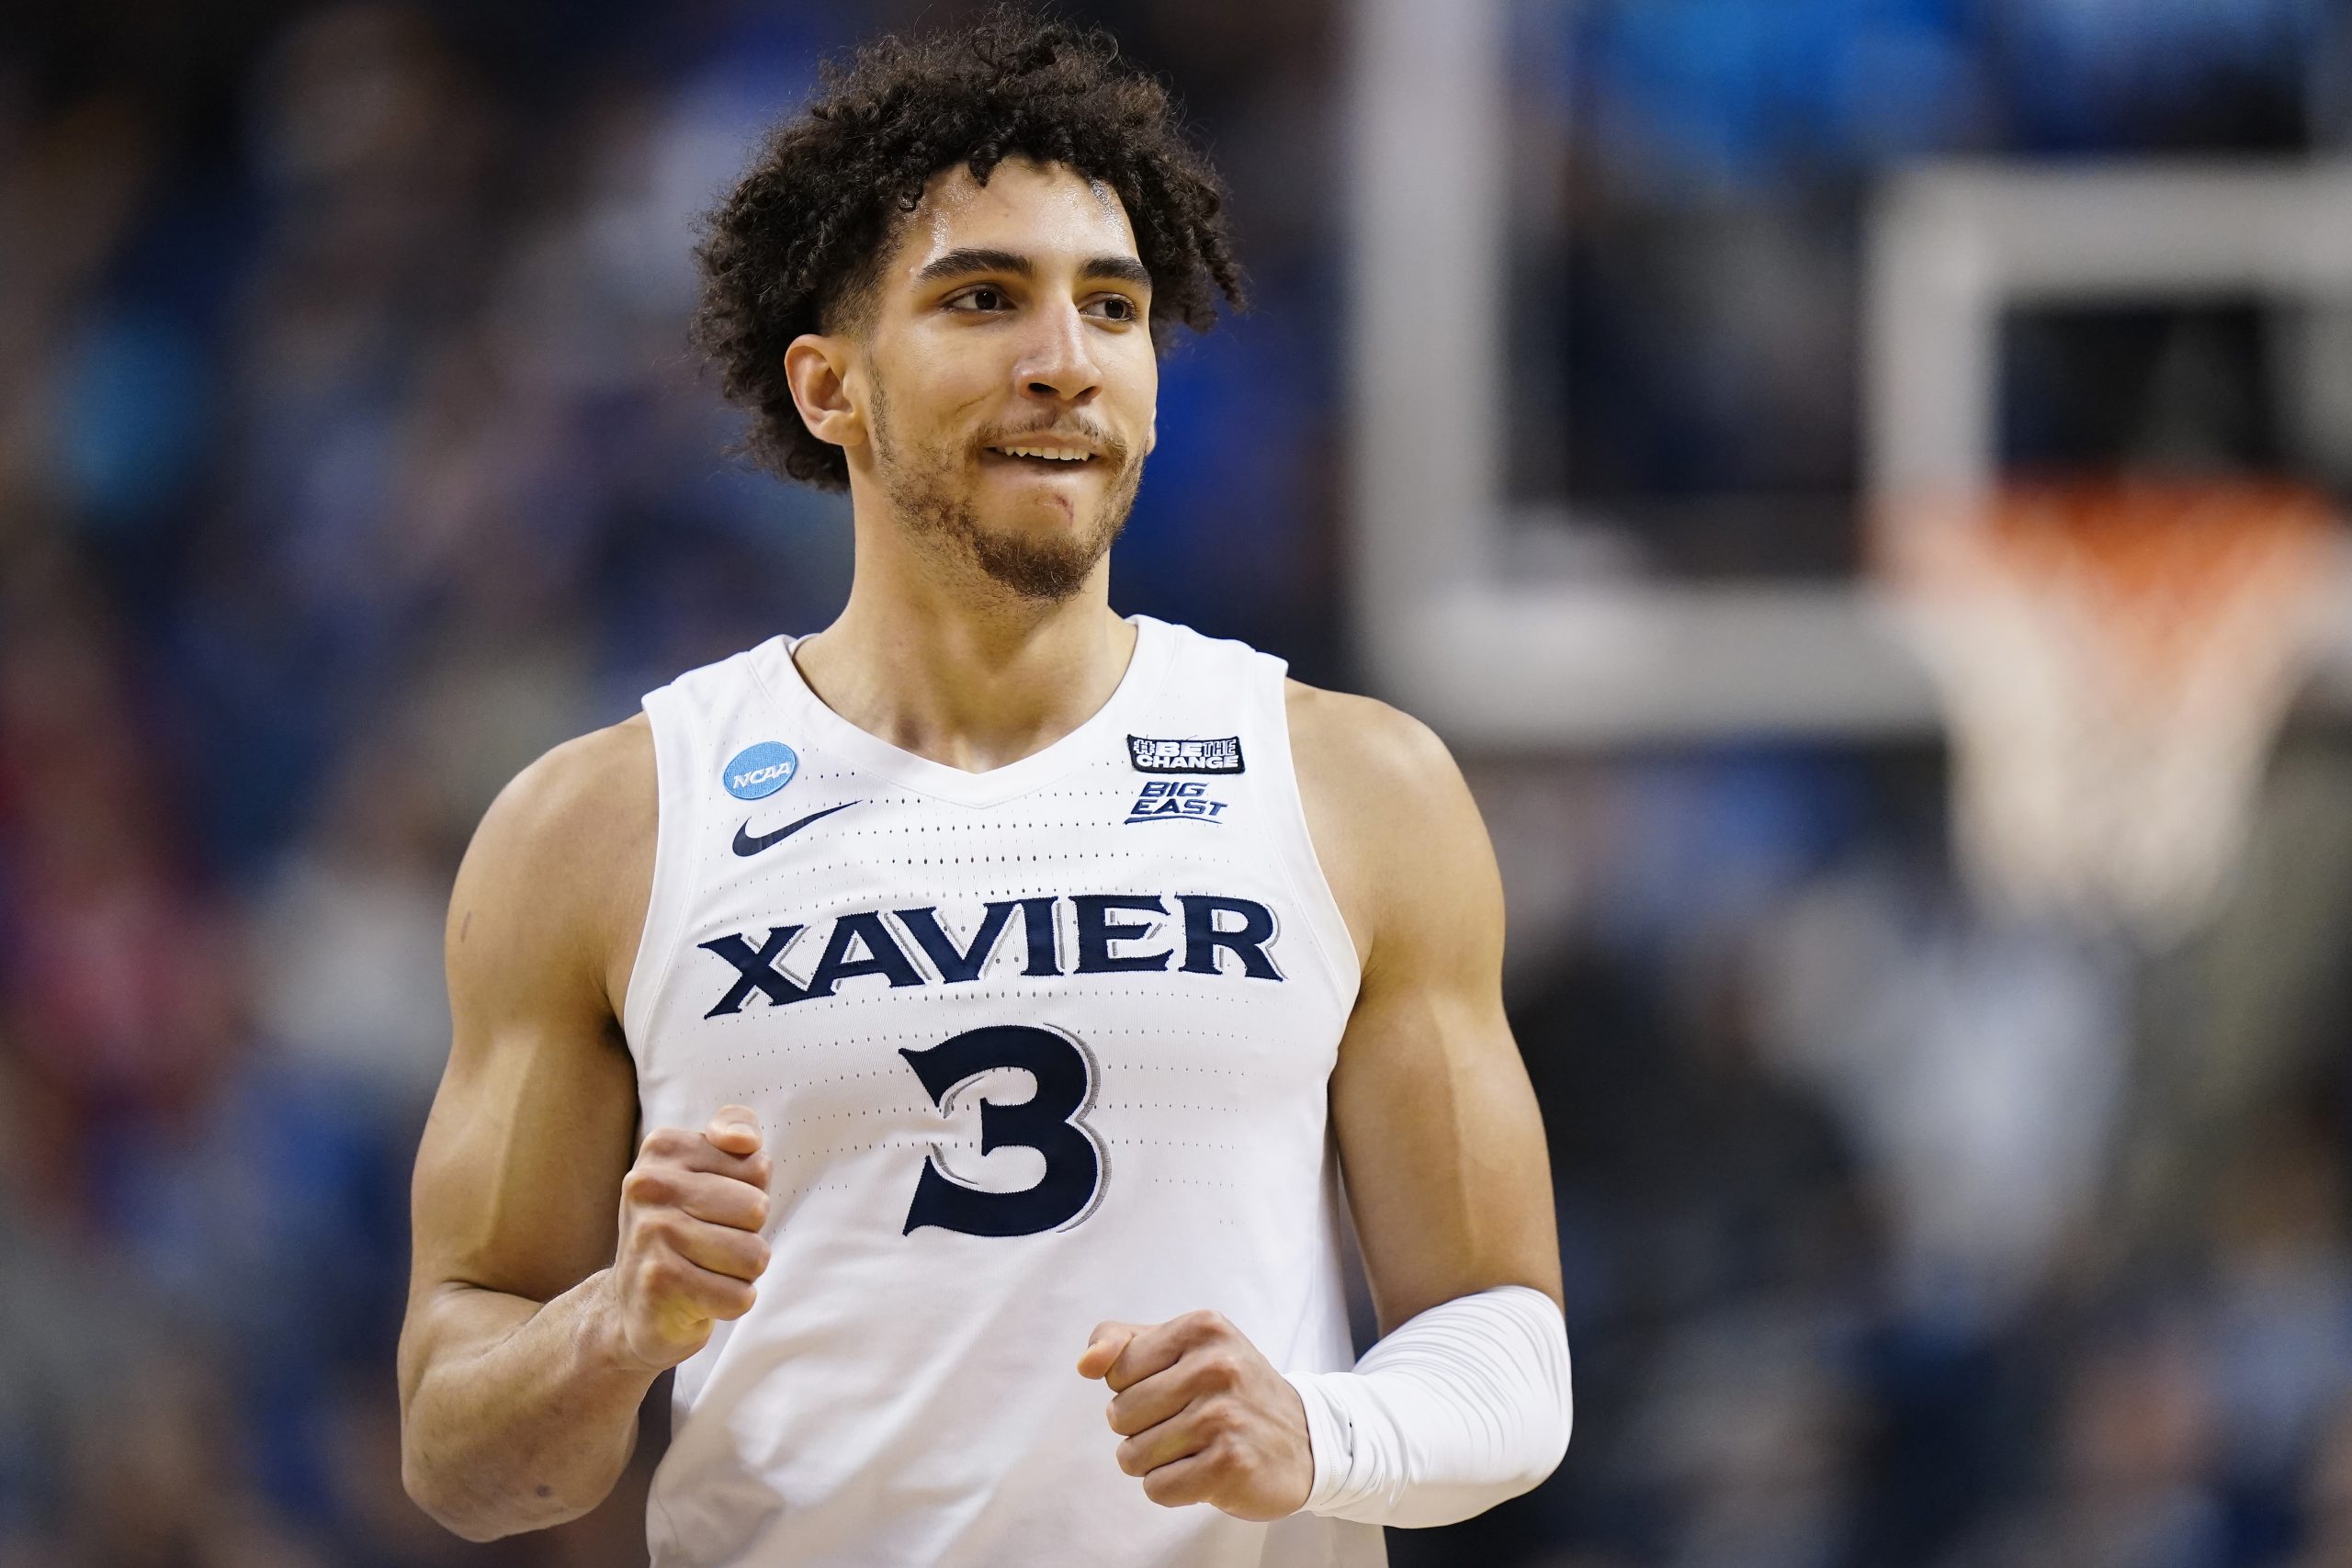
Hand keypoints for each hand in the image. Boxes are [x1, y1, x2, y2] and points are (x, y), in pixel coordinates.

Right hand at [600, 1105, 771, 1372]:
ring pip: (753, 1255)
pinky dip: (730, 1302)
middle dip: (748, 1235)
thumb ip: (735, 1128)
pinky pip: (739, 1296)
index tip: (712, 1207)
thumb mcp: (710, 1167)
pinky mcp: (658, 1283)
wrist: (630, 1304)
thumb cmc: (686, 1228)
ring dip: (741, 1273)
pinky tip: (699, 1297)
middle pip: (757, 1210)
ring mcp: (649, 1233)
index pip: (758, 1169)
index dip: (750, 1196)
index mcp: (664, 1148)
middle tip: (709, 1244)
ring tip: (705, 1270)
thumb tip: (746, 1140)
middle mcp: (648, 1184)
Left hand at [1076, 1310, 1313, 1520]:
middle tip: (1188, 1423)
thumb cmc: (1230, 1391)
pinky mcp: (1229, 1465)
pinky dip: (1174, 1488)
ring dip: (1157, 1462)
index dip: (1134, 1389)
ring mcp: (1225, 1416)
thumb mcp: (1183, 1347)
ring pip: (1133, 1456)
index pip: (1116, 1370)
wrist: (1308, 1439)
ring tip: (1197, 1448)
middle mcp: (1216, 1366)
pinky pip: (1157, 1488)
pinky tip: (1205, 1472)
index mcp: (1202, 1327)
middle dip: (1143, 1429)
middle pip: (1119, 1415)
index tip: (1174, 1389)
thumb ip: (1122, 1341)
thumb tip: (1085, 1364)